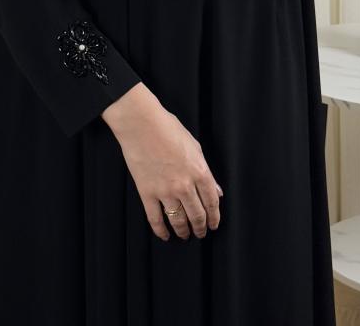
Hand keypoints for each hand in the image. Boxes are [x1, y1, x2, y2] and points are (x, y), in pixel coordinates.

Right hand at [101, 84, 223, 241]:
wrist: (142, 124)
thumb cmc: (169, 129)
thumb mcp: (195, 147)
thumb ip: (207, 171)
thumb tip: (217, 190)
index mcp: (199, 171)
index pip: (212, 202)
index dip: (215, 217)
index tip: (214, 224)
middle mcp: (184, 185)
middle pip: (197, 215)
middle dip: (200, 228)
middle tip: (201, 233)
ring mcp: (165, 191)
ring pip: (178, 220)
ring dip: (183, 231)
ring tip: (184, 235)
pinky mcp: (147, 193)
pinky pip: (155, 219)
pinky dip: (161, 230)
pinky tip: (165, 235)